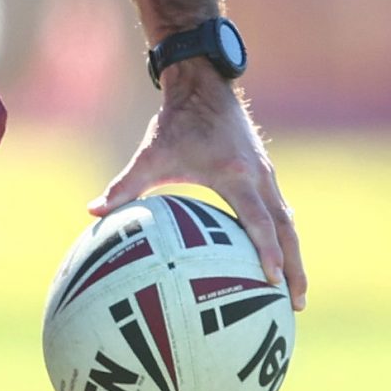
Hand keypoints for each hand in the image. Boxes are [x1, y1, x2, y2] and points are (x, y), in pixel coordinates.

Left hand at [88, 62, 306, 309]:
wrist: (203, 84)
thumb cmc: (177, 121)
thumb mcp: (150, 154)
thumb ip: (125, 185)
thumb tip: (93, 212)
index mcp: (235, 175)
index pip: (258, 221)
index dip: (266, 252)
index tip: (271, 281)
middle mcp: (258, 176)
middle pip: (286, 230)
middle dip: (294, 268)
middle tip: (296, 305)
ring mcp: (266, 174)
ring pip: (288, 222)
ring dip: (295, 256)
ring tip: (295, 292)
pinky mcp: (264, 172)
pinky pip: (281, 211)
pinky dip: (285, 237)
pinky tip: (281, 259)